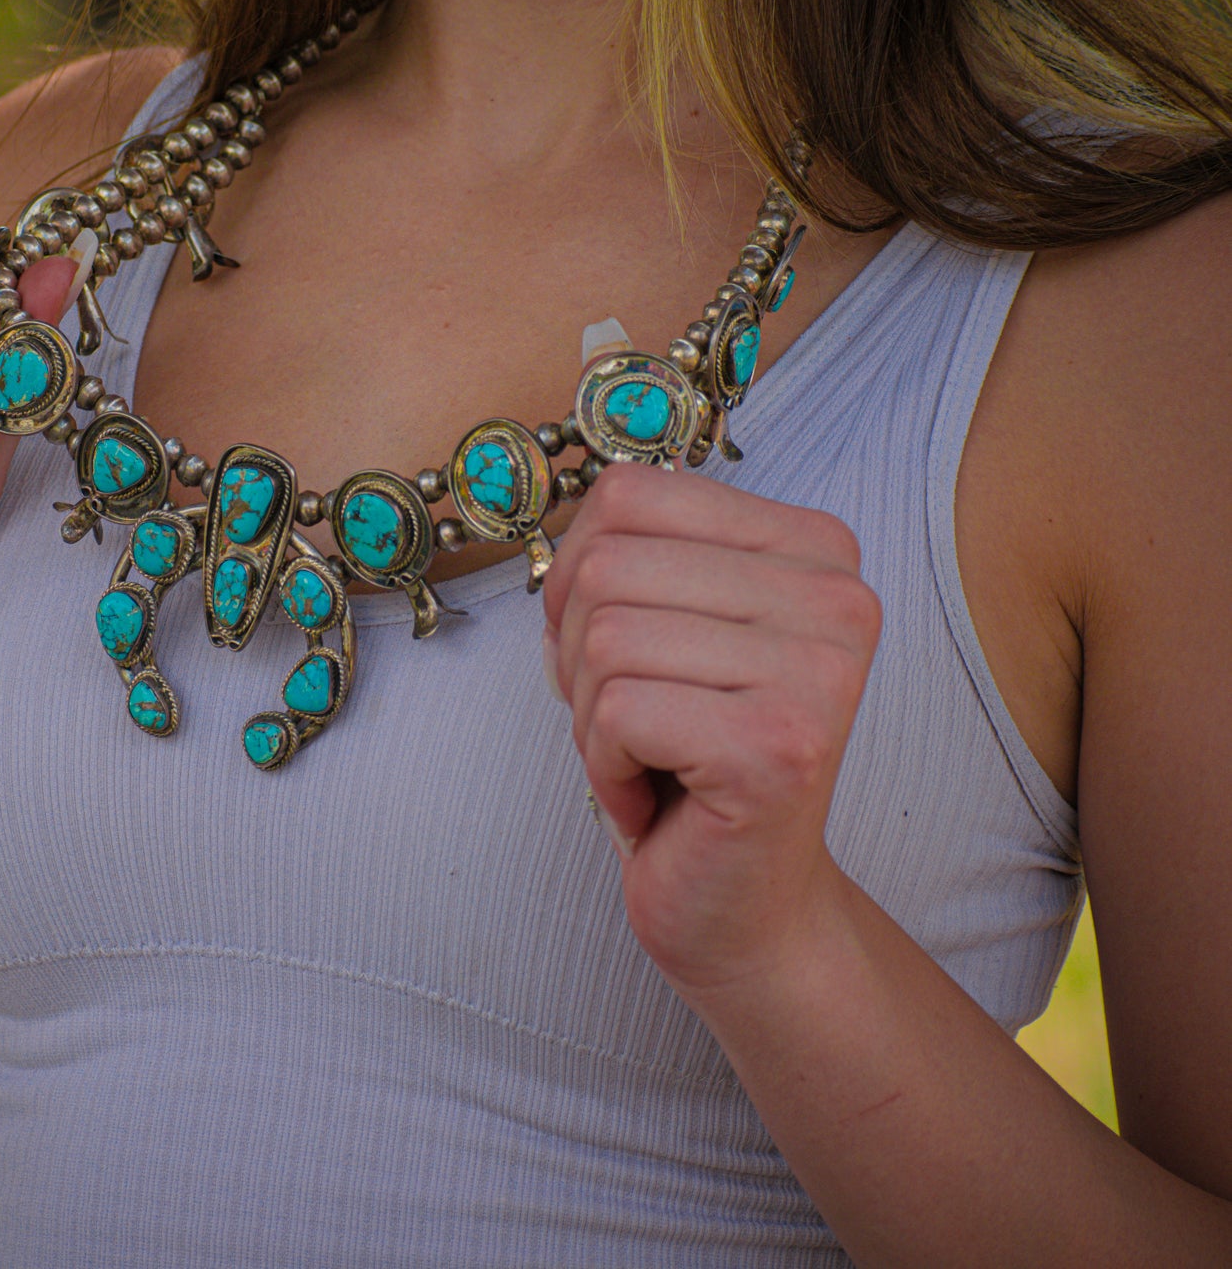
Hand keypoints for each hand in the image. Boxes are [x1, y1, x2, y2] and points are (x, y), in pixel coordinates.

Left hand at [542, 463, 882, 993]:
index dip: (581, 582)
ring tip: (651, 759)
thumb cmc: (687, 763)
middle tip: (634, 723)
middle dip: (578, 656)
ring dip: (592, 717)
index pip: (629, 495)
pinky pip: (613, 714)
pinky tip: (656, 799)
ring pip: (603, 639)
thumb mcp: (656, 632)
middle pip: (604, 566)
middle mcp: (837, 597)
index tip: (629, 657)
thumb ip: (621, 560)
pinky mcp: (778, 747)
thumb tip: (563, 540)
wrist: (744, 906)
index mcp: (815, 548)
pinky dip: (603, 767)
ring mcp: (817, 672)